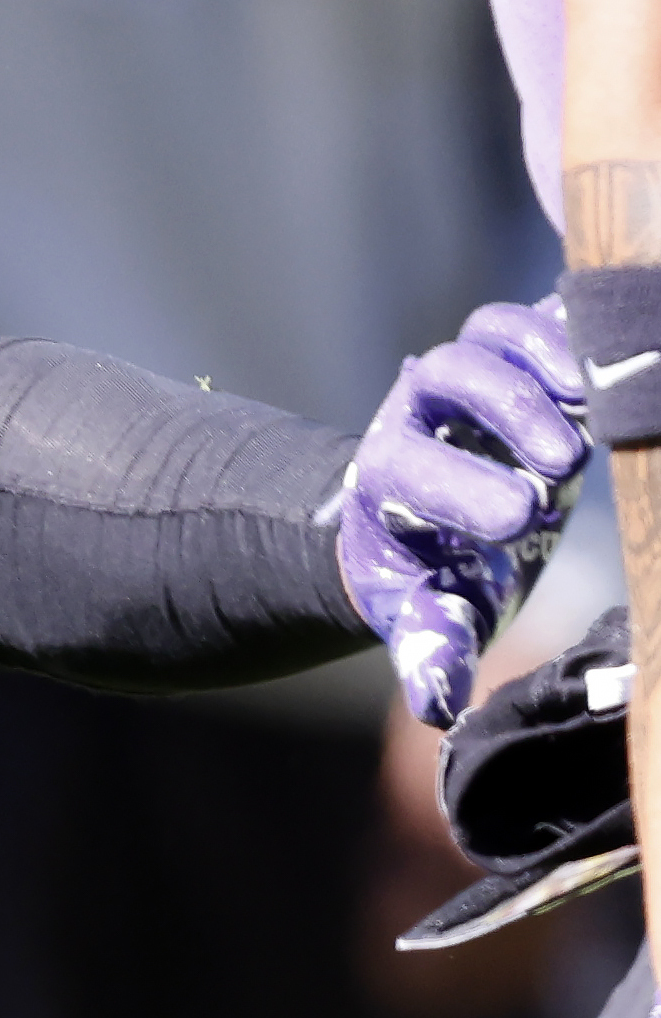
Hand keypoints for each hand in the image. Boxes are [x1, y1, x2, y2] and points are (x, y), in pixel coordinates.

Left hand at [340, 296, 587, 726]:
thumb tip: (437, 700)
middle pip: (449, 373)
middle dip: (509, 409)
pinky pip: (542, 317)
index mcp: (392, 478)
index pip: (408, 464)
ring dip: (546, 354)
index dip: (459, 485)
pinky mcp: (522, 360)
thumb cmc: (439, 574)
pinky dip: (578, 322)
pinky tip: (626, 344)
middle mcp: (424, 414)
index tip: (521, 523)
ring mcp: (473, 379)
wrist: (438, 524)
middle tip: (565, 465)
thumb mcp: (436, 614)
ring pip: (491, 332)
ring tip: (596, 399)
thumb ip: (433, 645)